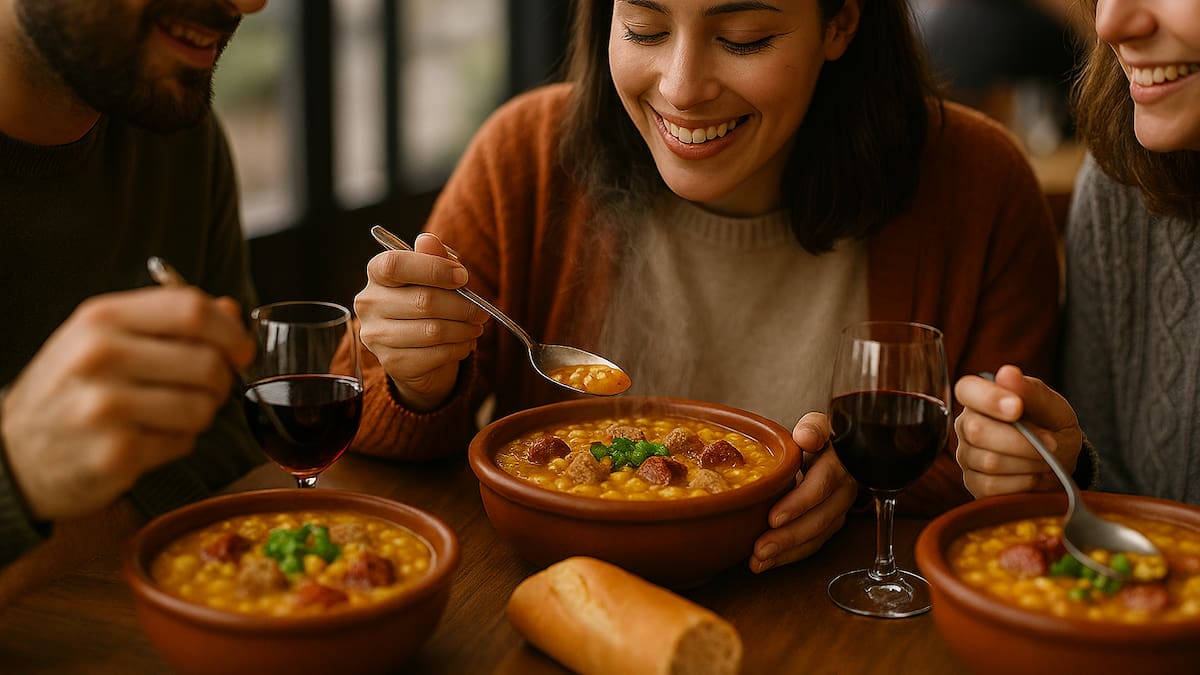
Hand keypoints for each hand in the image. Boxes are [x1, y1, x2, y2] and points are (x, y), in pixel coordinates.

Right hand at [1, 286, 253, 521]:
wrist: (16, 456)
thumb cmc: (72, 390)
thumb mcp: (107, 338)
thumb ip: (169, 320)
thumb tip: (231, 310)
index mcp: (100, 318)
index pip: (191, 309)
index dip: (230, 331)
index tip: (239, 349)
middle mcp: (99, 357)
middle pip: (207, 362)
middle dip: (219, 380)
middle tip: (201, 389)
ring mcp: (104, 408)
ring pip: (202, 406)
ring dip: (199, 415)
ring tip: (166, 415)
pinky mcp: (115, 454)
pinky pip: (184, 443)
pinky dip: (178, 443)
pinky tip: (147, 439)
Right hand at [355, 233, 489, 410]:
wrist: (417, 351)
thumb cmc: (426, 302)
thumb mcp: (434, 276)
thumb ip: (434, 257)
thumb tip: (428, 240)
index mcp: (376, 273)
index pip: (395, 265)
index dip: (433, 268)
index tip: (463, 277)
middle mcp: (369, 303)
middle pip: (423, 301)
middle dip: (462, 306)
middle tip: (481, 311)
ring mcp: (376, 335)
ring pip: (432, 330)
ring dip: (464, 329)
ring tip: (475, 327)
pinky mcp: (391, 363)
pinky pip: (435, 354)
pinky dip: (458, 348)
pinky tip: (464, 343)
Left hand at [750, 412, 857, 571]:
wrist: (835, 451)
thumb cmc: (817, 437)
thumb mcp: (817, 425)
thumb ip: (813, 428)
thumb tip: (806, 437)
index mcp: (841, 462)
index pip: (823, 484)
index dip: (800, 503)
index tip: (773, 518)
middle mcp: (845, 489)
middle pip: (820, 518)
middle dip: (789, 537)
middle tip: (759, 549)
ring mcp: (840, 509)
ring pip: (817, 536)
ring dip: (787, 552)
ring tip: (757, 562)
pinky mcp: (831, 523)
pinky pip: (813, 544)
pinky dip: (789, 555)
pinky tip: (767, 562)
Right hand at [954, 364, 1082, 497]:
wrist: (1060, 462)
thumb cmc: (1052, 427)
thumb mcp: (1053, 407)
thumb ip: (1031, 391)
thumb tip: (1006, 372)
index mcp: (980, 398)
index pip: (966, 390)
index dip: (988, 398)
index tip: (1017, 407)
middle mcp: (965, 425)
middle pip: (977, 431)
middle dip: (1022, 441)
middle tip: (1051, 443)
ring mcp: (966, 456)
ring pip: (989, 461)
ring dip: (1028, 462)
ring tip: (1045, 459)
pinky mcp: (973, 483)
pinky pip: (992, 486)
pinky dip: (1022, 482)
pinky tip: (1033, 475)